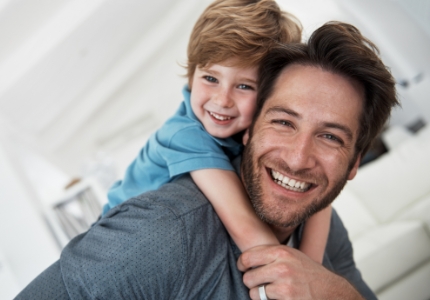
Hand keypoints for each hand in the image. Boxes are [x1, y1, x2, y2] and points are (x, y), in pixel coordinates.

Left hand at [237, 245, 363, 299]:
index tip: (243, 268)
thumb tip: (245, 256)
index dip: (242, 264)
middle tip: (260, 283)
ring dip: (259, 294)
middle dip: (251, 282)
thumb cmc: (307, 273)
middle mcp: (282, 266)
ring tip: (270, 291)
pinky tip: (279, 298)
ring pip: (254, 292)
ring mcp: (285, 284)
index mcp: (281, 252)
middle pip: (248, 276)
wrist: (331, 291)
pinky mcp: (287, 298)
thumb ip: (271, 254)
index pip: (247, 257)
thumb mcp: (292, 256)